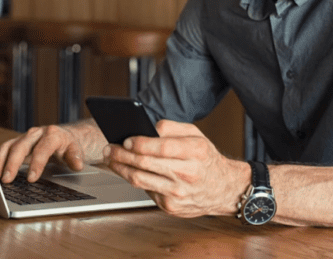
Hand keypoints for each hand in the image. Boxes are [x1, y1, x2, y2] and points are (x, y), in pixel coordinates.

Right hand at [0, 125, 84, 183]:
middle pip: (22, 146)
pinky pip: (5, 149)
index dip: (36, 163)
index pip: (43, 148)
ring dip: (2, 161)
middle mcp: (37, 133)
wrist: (65, 136)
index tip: (32, 179)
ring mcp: (26, 137)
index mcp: (53, 134)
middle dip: (13, 163)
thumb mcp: (76, 150)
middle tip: (7, 180)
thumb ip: (76, 157)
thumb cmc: (69, 145)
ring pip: (10, 146)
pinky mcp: (18, 142)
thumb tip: (77, 165)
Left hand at [103, 120, 250, 217]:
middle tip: (109, 148)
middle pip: (145, 164)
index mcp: (195, 152)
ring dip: (121, 168)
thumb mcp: (197, 135)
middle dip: (122, 155)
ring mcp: (178, 193)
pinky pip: (145, 190)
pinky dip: (134, 179)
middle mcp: (187, 174)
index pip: (161, 147)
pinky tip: (126, 171)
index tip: (125, 139)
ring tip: (111, 160)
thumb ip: (172, 127)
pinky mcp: (170, 206)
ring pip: (140, 180)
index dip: (139, 143)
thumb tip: (148, 127)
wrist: (223, 189)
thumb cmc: (206, 159)